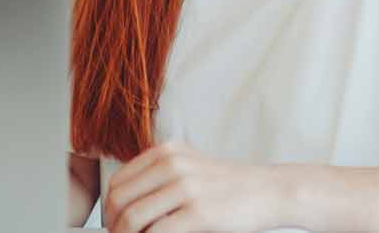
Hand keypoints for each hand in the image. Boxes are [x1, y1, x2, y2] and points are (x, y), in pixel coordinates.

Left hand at [105, 141, 285, 232]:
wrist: (269, 190)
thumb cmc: (229, 185)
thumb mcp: (191, 165)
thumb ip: (160, 174)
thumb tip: (124, 202)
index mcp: (166, 152)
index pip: (119, 181)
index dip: (109, 208)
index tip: (113, 224)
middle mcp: (172, 164)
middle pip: (120, 199)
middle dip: (113, 225)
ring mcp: (185, 187)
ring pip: (134, 218)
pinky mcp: (198, 212)